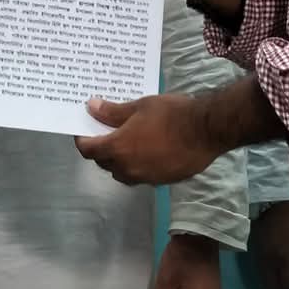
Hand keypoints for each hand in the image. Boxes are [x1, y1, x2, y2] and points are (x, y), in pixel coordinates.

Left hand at [75, 93, 223, 185]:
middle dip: (100, 149)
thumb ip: (113, 112)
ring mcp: (144, 178)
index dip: (82, 140)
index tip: (84, 129)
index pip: (88, 150)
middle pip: (103, 163)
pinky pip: (140, 175)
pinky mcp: (160, 181)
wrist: (206, 131)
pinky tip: (146, 151)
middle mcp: (127, 168)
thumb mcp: (139, 106)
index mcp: (118, 149)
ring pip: (121, 172)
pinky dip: (136, 165)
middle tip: (105, 132)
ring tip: (125, 142)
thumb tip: (91, 108)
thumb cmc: (170, 114)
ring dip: (118, 160)